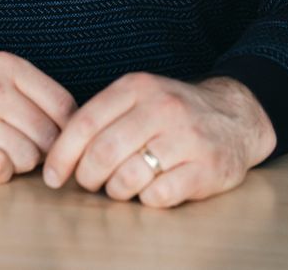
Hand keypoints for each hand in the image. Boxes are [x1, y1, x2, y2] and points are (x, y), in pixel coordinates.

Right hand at [0, 50, 76, 183]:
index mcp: (7, 66)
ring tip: (0, 155)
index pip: (64, 105)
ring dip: (19, 164)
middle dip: (43, 152)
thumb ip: (28, 91)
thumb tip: (71, 125)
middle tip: (23, 152)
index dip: (67, 131)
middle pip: (49, 136)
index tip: (56, 142)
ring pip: (28, 156)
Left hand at [42, 73, 275, 208]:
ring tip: (120, 187)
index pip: (86, 122)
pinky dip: (146, 200)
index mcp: (137, 87)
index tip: (52, 176)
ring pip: (128, 177)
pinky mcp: (205, 168)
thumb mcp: (139, 97)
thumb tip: (59, 152)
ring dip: (115, 191)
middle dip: (86, 177)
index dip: (62, 153)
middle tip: (88, 183)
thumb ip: (104, 117)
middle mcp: (161, 108)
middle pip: (103, 153)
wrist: (234, 116)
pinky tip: (150, 190)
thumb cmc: (173, 113)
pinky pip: (159, 196)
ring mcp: (186, 138)